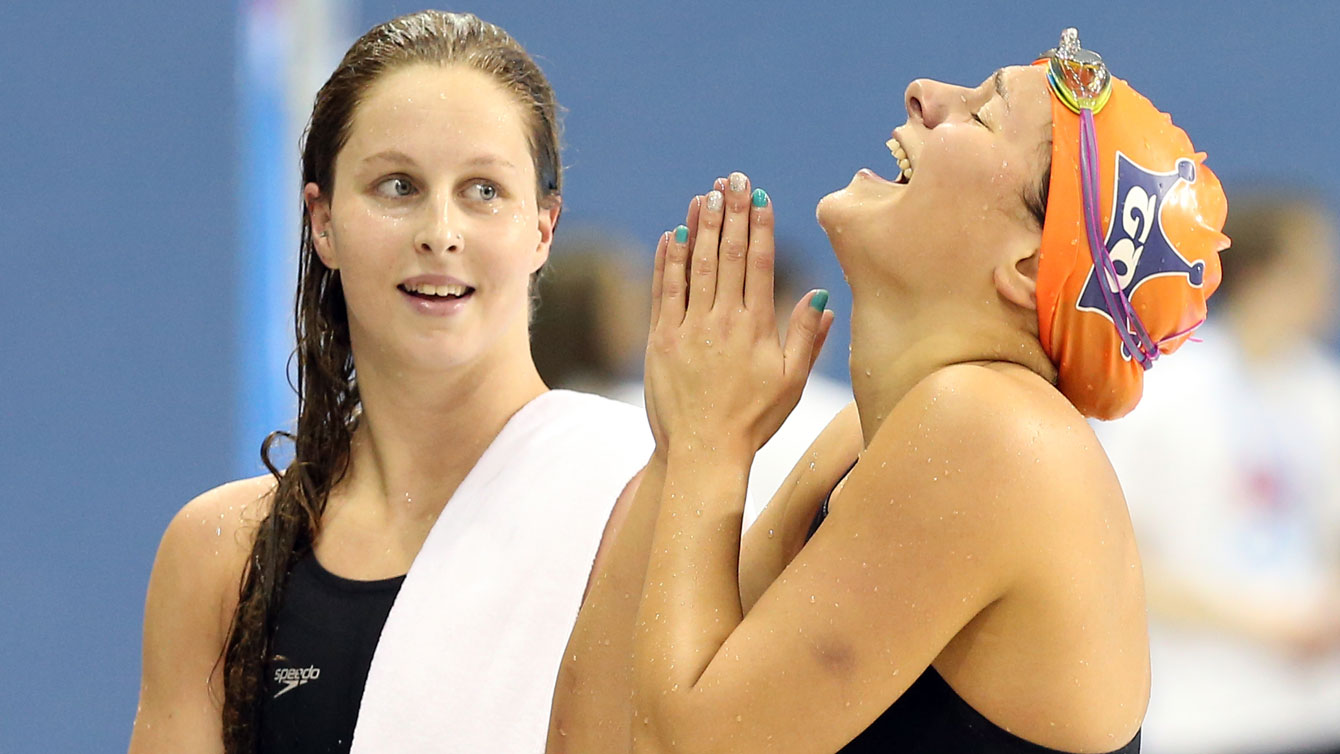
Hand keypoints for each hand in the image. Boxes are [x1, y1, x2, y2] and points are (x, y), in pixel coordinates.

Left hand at [644, 172, 833, 455]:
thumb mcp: (791, 382)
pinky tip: (671, 234)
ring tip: (705, 194)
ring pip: (694, 266)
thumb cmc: (754, 421)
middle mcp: (722, 321)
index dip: (758, 226)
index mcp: (756, 328)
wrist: (703, 453)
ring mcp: (688, 328)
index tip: (760, 197)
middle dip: (731, 212)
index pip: (757, 264)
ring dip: (699, 226)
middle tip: (733, 179)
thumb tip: (820, 297)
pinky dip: (667, 260)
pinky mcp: (660, 340)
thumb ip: (807, 338)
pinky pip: (663, 290)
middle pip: (726, 254)